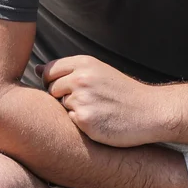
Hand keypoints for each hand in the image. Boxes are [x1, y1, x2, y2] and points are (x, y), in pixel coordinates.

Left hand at [42, 55, 163, 147]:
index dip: (53, 81)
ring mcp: (82, 99)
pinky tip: (100, 121)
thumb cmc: (124, 93)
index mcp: (84, 63)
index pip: (49, 70)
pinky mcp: (84, 120)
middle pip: (51, 89)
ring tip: (98, 110)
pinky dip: (81, 124)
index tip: (66, 88)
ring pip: (61, 106)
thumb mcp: (99, 71)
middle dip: (62, 97)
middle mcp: (80, 78)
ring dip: (73, 110)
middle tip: (88, 102)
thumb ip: (69, 70)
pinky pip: (70, 122)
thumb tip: (36, 69)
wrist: (151, 112)